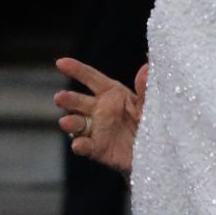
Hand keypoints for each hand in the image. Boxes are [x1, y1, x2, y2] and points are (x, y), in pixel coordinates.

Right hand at [54, 58, 146, 173]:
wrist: (156, 151)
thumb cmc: (151, 122)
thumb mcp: (151, 105)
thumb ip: (145, 89)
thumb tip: (147, 67)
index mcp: (111, 93)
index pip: (91, 78)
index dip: (76, 69)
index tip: (61, 63)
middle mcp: (99, 109)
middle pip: (78, 101)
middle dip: (67, 99)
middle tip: (60, 98)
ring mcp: (96, 129)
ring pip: (77, 123)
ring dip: (69, 122)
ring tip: (66, 122)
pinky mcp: (97, 148)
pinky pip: (85, 145)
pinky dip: (80, 145)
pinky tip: (78, 144)